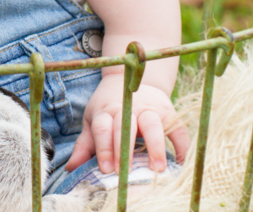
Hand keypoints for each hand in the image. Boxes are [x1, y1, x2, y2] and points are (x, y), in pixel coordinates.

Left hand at [65, 74, 189, 174]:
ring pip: (152, 125)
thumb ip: (86, 144)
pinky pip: (178, 128)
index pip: (103, 129)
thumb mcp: (94, 120)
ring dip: (155, 146)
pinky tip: (180, 162)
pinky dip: (181, 145)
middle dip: (125, 150)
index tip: (106, 169)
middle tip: (126, 173)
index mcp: (106, 111)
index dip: (104, 149)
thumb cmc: (109, 106)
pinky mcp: (169, 111)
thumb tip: (70, 168)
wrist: (132, 78)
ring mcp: (149, 108)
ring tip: (158, 168)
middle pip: (125, 127)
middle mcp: (128, 107)